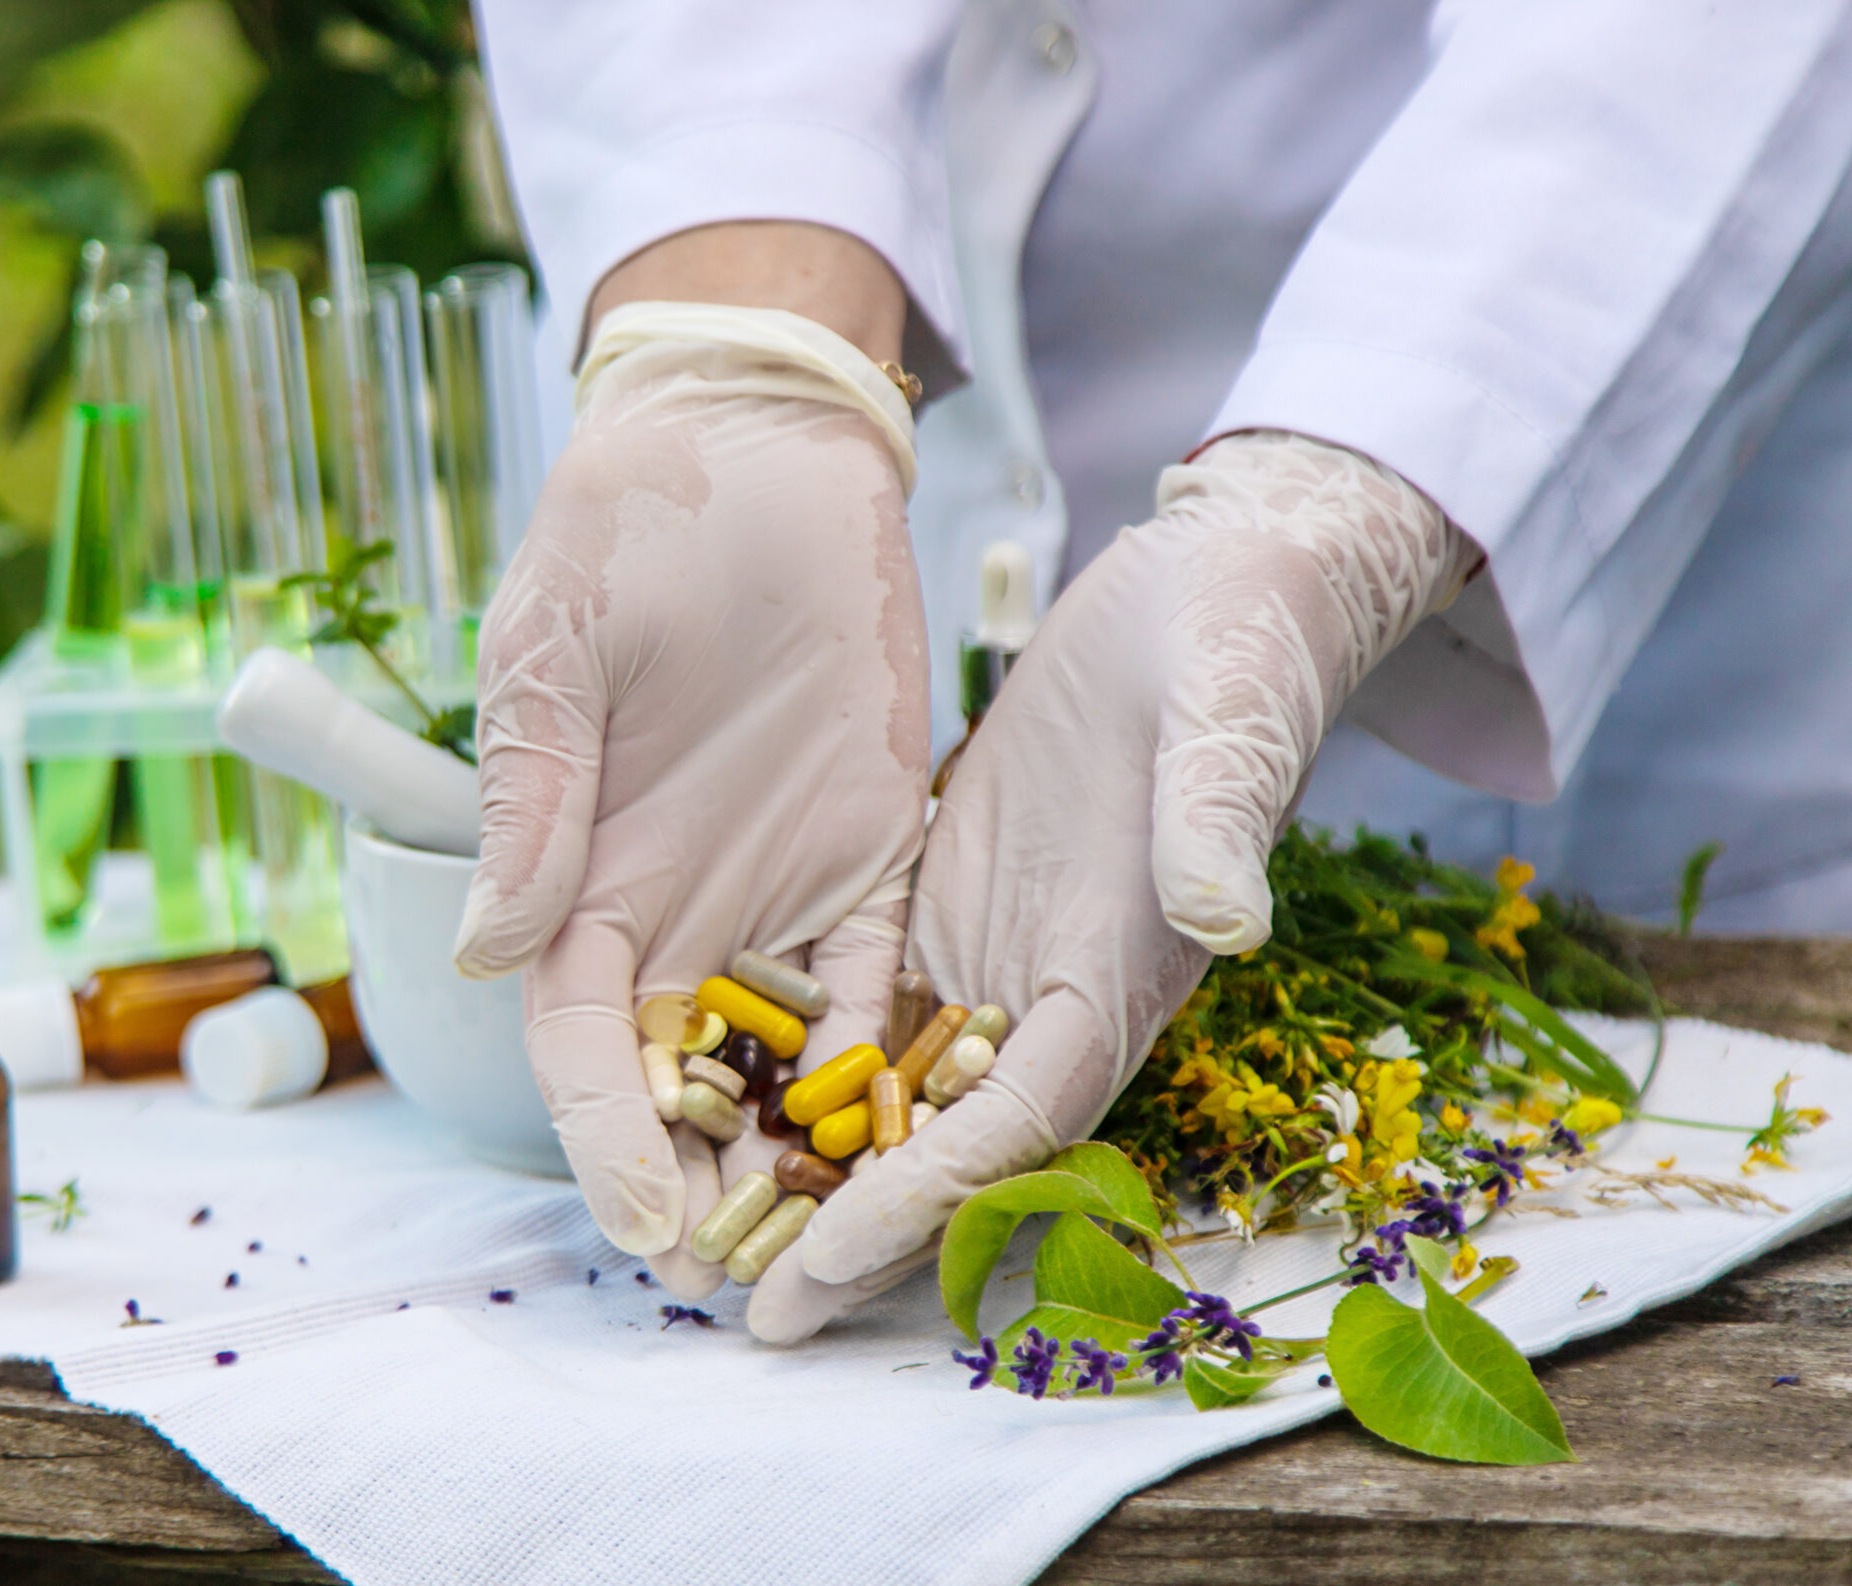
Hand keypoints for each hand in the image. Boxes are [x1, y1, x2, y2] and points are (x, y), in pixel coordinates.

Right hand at [455, 307, 929, 1292]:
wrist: (763, 443)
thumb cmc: (629, 527)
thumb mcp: (560, 646)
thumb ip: (536, 794)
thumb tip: (487, 947)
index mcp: (579, 876)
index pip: (581, 1044)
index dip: (605, 1141)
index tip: (648, 1222)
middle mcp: (674, 909)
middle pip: (685, 1086)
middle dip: (713, 1185)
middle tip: (761, 1279)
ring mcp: (775, 892)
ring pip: (786, 1062)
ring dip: (810, 1155)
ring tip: (853, 1245)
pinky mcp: (874, 857)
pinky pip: (887, 985)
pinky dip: (901, 1063)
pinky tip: (937, 1137)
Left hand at [748, 430, 1468, 1341]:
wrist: (1216, 595)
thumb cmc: (1234, 654)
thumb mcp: (1223, 728)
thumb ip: (1213, 827)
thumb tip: (1226, 921)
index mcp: (1115, 978)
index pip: (1013, 1124)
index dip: (924, 1203)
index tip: (823, 1263)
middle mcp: (1047, 995)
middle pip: (942, 1146)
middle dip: (849, 1231)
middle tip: (743, 1311)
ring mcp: (991, 955)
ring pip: (890, 1095)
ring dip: (809, 1171)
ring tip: (705, 1234)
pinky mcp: (947, 903)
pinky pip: (864, 1009)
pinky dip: (798, 1067)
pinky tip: (709, 1101)